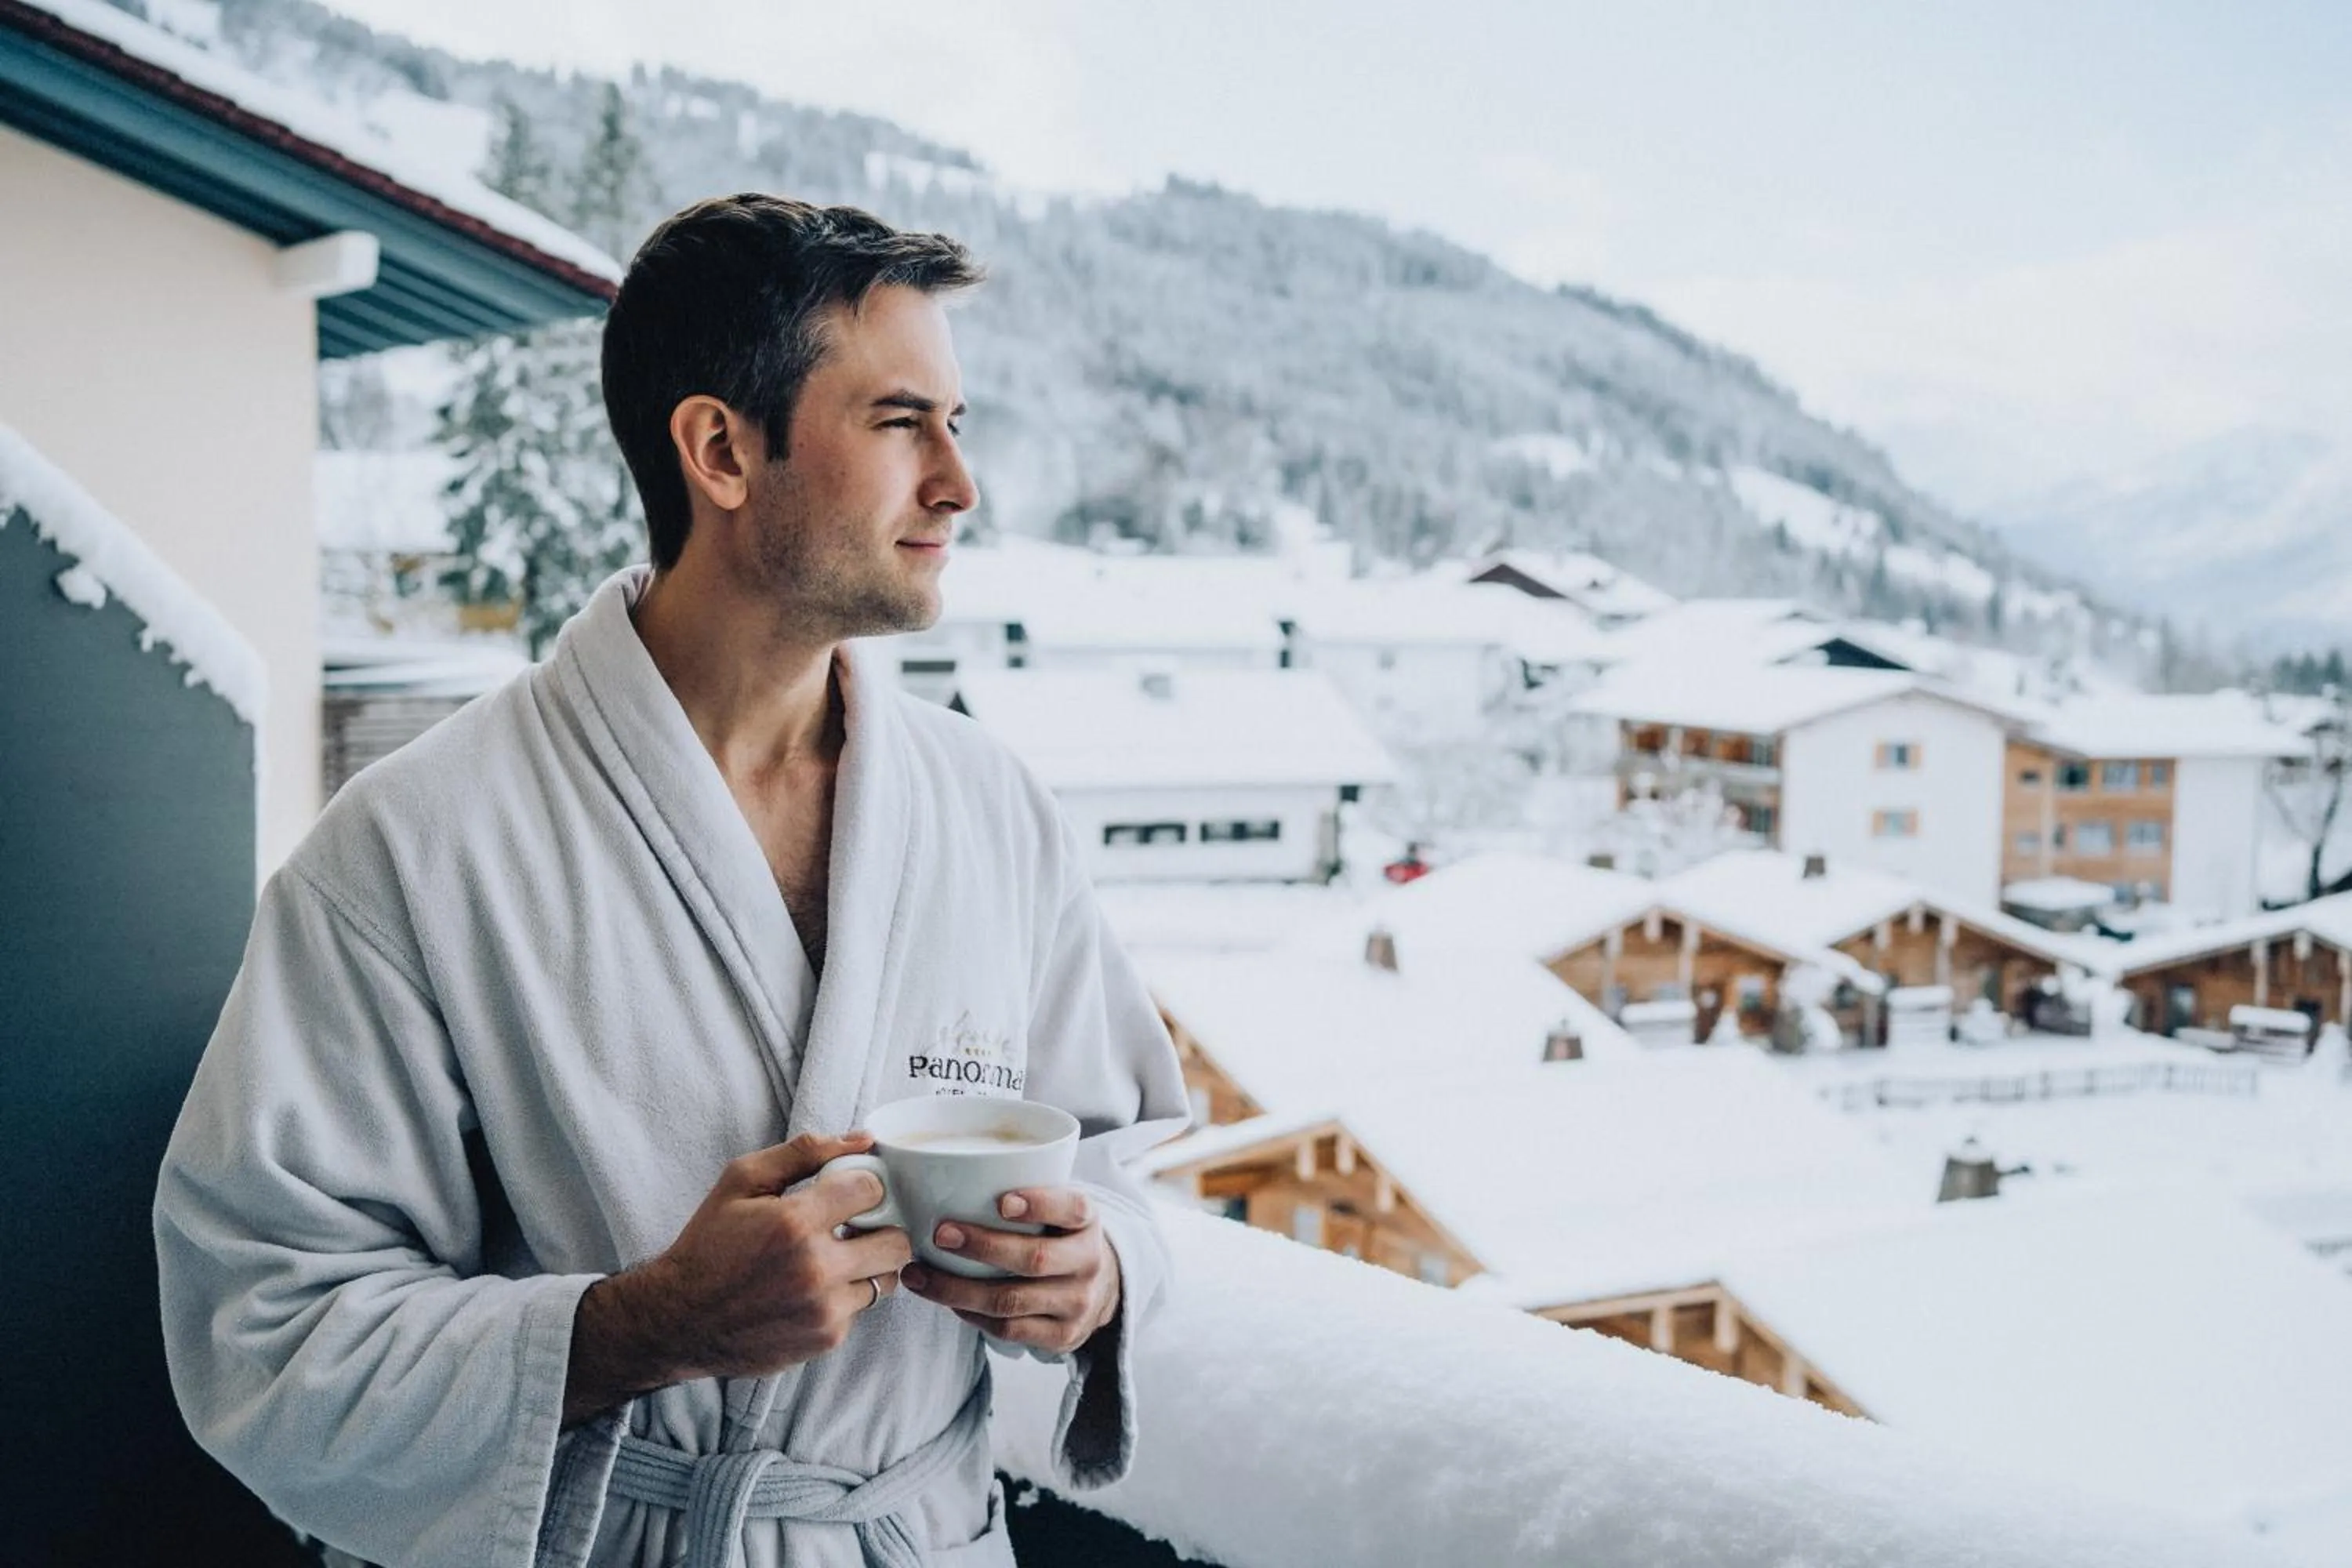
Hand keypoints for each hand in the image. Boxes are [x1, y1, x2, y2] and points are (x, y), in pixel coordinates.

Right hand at [563, 1132, 910, 1425]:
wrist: (678, 1318)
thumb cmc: (709, 1243)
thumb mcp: (741, 1180)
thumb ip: (804, 1152)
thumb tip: (863, 1139)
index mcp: (794, 1222)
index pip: (872, 1189)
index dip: (863, 1186)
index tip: (848, 1192)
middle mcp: (816, 1269)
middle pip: (897, 1241)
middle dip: (881, 1228)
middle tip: (855, 1227)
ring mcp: (824, 1309)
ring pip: (887, 1278)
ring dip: (868, 1265)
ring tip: (836, 1258)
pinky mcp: (826, 1339)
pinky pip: (861, 1308)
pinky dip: (846, 1296)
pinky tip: (814, 1289)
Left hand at [900, 1185, 1120, 1355]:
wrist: (1098, 1287)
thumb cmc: (1058, 1236)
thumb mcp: (1057, 1208)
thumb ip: (1022, 1190)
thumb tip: (942, 1177)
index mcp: (1088, 1220)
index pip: (1071, 1208)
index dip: (1040, 1204)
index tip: (1001, 1201)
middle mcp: (1088, 1262)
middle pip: (1034, 1259)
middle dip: (982, 1247)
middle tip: (940, 1234)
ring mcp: (1077, 1304)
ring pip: (1010, 1301)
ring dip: (956, 1290)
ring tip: (918, 1275)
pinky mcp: (1061, 1337)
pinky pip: (1007, 1329)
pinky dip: (969, 1314)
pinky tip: (946, 1300)